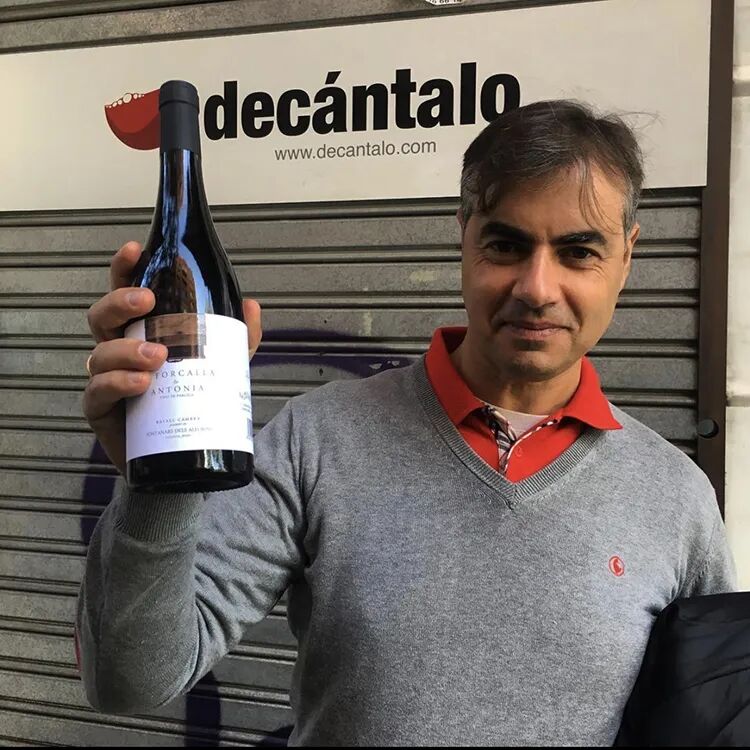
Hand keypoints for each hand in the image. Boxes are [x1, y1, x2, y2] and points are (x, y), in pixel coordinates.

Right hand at [82, 241, 262, 475]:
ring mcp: (106, 379)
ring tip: (158, 358)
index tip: (135, 250)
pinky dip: (117, 383)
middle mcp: (119, 350)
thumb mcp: (224, 368)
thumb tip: (251, 305)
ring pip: (99, 353)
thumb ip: (237, 339)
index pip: (127, 293)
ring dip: (127, 349)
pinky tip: (141, 384)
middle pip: (102, 316)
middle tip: (146, 302)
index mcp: (142, 332)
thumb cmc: (192, 403)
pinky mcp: (101, 410)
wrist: (183, 459)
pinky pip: (96, 391)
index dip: (125, 269)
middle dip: (119, 302)